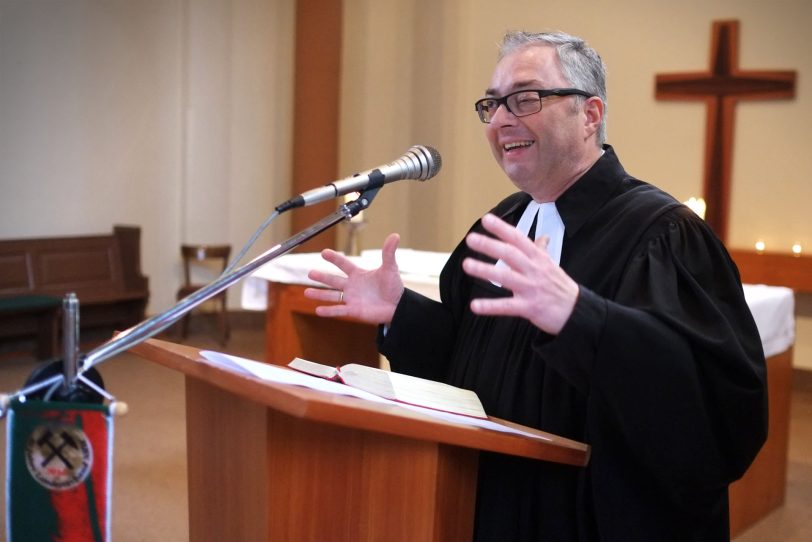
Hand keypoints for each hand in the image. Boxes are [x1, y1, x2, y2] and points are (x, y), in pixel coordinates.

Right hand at [304, 233, 404, 325]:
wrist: (398, 306)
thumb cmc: (393, 287)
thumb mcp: (390, 268)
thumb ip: (388, 252)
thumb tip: (395, 236)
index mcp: (358, 274)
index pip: (343, 264)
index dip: (334, 258)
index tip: (324, 252)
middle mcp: (352, 286)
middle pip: (333, 280)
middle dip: (322, 277)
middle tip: (310, 273)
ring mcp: (351, 298)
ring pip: (331, 296)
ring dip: (319, 294)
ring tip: (306, 292)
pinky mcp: (353, 311)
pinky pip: (338, 311)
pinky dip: (328, 311)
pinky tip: (317, 310)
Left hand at [462, 213, 578, 333]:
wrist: (578, 312)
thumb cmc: (561, 287)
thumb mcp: (552, 265)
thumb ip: (541, 251)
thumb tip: (542, 237)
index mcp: (538, 258)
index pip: (518, 239)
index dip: (502, 229)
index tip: (486, 219)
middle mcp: (534, 270)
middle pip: (510, 254)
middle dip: (490, 245)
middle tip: (471, 239)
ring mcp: (532, 288)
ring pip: (506, 277)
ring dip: (485, 271)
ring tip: (467, 265)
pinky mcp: (530, 308)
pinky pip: (507, 306)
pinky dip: (490, 306)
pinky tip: (474, 306)